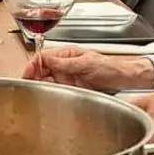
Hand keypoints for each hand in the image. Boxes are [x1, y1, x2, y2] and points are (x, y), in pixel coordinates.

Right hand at [24, 46, 153, 91]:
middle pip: (42, 71)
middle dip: (34, 78)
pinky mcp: (73, 91)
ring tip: (38, 94)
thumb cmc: (111, 68)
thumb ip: (65, 62)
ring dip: (42, 88)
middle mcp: (66, 67)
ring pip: (48, 83)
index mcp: (67, 55)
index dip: (32, 65)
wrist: (126, 81)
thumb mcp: (86, 63)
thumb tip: (46, 60)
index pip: (43, 57)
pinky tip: (49, 99)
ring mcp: (69, 79)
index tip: (27, 74)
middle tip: (29, 87)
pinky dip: (52, 96)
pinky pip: (58, 93)